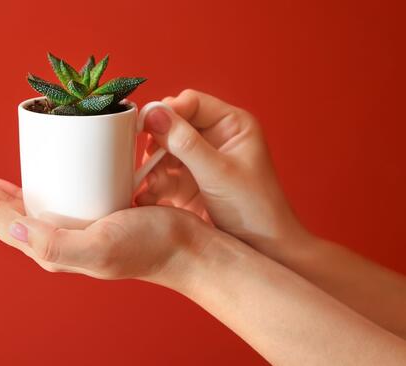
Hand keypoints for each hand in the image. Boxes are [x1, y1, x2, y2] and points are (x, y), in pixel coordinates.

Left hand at [0, 154, 223, 286]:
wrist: (185, 248)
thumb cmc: (149, 248)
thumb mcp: (102, 248)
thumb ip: (55, 244)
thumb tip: (13, 226)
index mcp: (48, 246)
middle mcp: (50, 236)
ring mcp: (65, 224)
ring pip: (13, 201)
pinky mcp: (83, 210)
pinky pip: (40, 196)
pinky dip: (17, 185)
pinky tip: (9, 180)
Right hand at [135, 89, 310, 255]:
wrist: (265, 253)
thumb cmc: (256, 210)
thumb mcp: (218, 173)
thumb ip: (185, 142)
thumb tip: (155, 113)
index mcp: (232, 125)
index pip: (191, 103)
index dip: (167, 111)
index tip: (145, 126)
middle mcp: (215, 138)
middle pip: (172, 125)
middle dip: (157, 143)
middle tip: (147, 160)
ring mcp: (200, 161)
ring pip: (163, 152)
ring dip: (153, 167)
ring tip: (151, 184)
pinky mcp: (188, 184)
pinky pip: (162, 175)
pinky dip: (153, 184)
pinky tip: (149, 197)